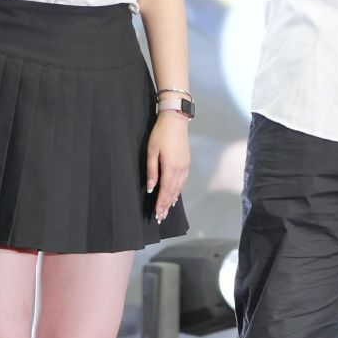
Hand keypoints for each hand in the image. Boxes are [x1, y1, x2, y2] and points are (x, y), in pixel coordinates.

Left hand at [146, 109, 189, 223]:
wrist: (176, 119)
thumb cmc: (161, 133)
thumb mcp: (152, 151)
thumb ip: (152, 171)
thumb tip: (150, 188)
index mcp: (171, 168)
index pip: (165, 191)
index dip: (160, 204)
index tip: (157, 214)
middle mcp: (180, 170)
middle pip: (172, 192)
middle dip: (166, 206)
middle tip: (160, 218)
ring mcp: (185, 166)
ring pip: (178, 188)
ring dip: (172, 200)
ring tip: (166, 210)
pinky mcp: (186, 162)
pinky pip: (182, 181)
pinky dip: (178, 191)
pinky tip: (175, 195)